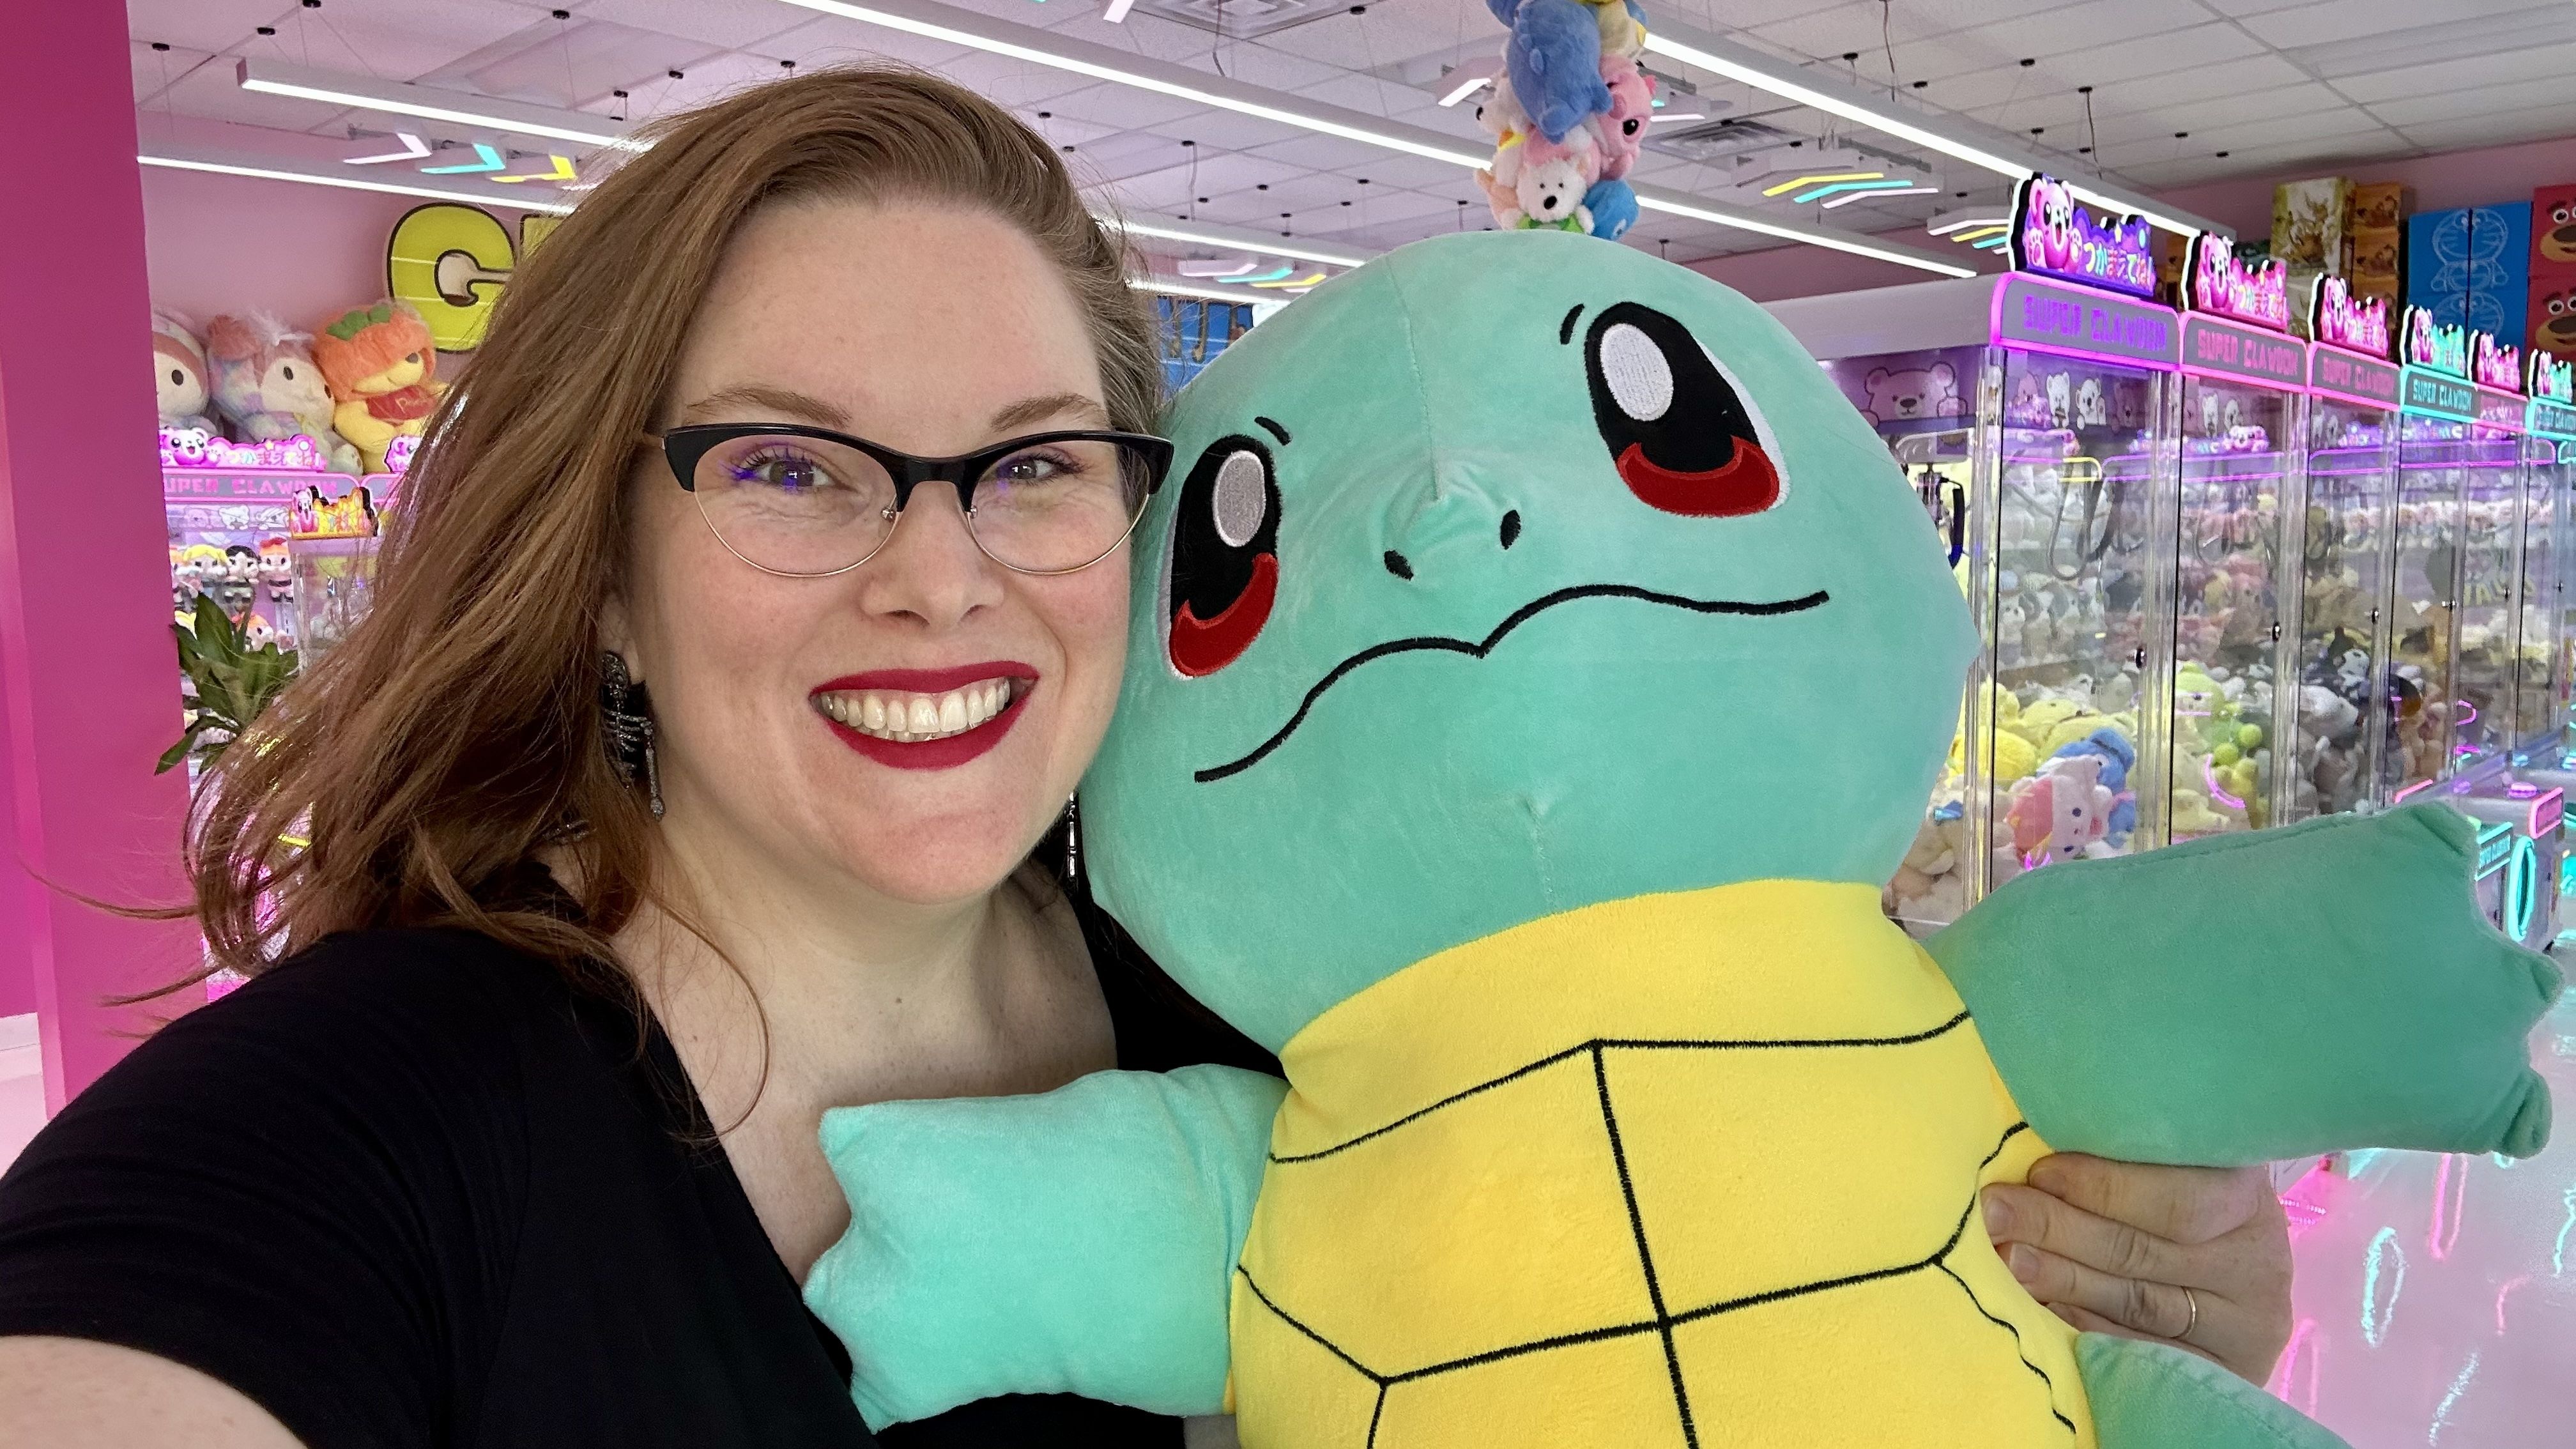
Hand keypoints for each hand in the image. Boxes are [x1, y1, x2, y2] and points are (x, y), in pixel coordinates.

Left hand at [1981, 1153, 2291, 1384]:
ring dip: (2060, 1280)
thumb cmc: (2179, 1196)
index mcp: (2245, 1196)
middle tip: (1995, 1213)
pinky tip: (2038, 1309)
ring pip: (2136, 1304)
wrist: (2230, 1273)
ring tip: (2005, 1258)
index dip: (2103, 1186)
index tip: (2039, 1172)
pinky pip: (2139, 1351)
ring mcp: (2244, 1326)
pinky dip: (2082, 1328)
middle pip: (2142, 1252)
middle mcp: (2256, 1263)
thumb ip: (2120, 1161)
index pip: (2175, 1200)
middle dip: (2058, 1229)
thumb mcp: (2169, 1168)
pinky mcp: (2226, 1373)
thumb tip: (2030, 1160)